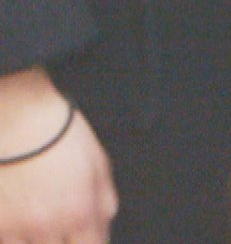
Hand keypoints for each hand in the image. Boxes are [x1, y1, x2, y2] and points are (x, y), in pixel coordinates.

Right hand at [0, 67, 116, 243]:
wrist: (20, 117)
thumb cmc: (59, 135)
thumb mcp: (99, 167)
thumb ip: (104, 204)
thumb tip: (102, 226)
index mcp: (79, 214)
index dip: (88, 242)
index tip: (83, 237)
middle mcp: (46, 226)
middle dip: (61, 240)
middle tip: (56, 224)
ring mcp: (13, 228)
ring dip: (32, 239)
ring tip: (34, 218)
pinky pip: (4, 239)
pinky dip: (11, 233)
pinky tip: (16, 216)